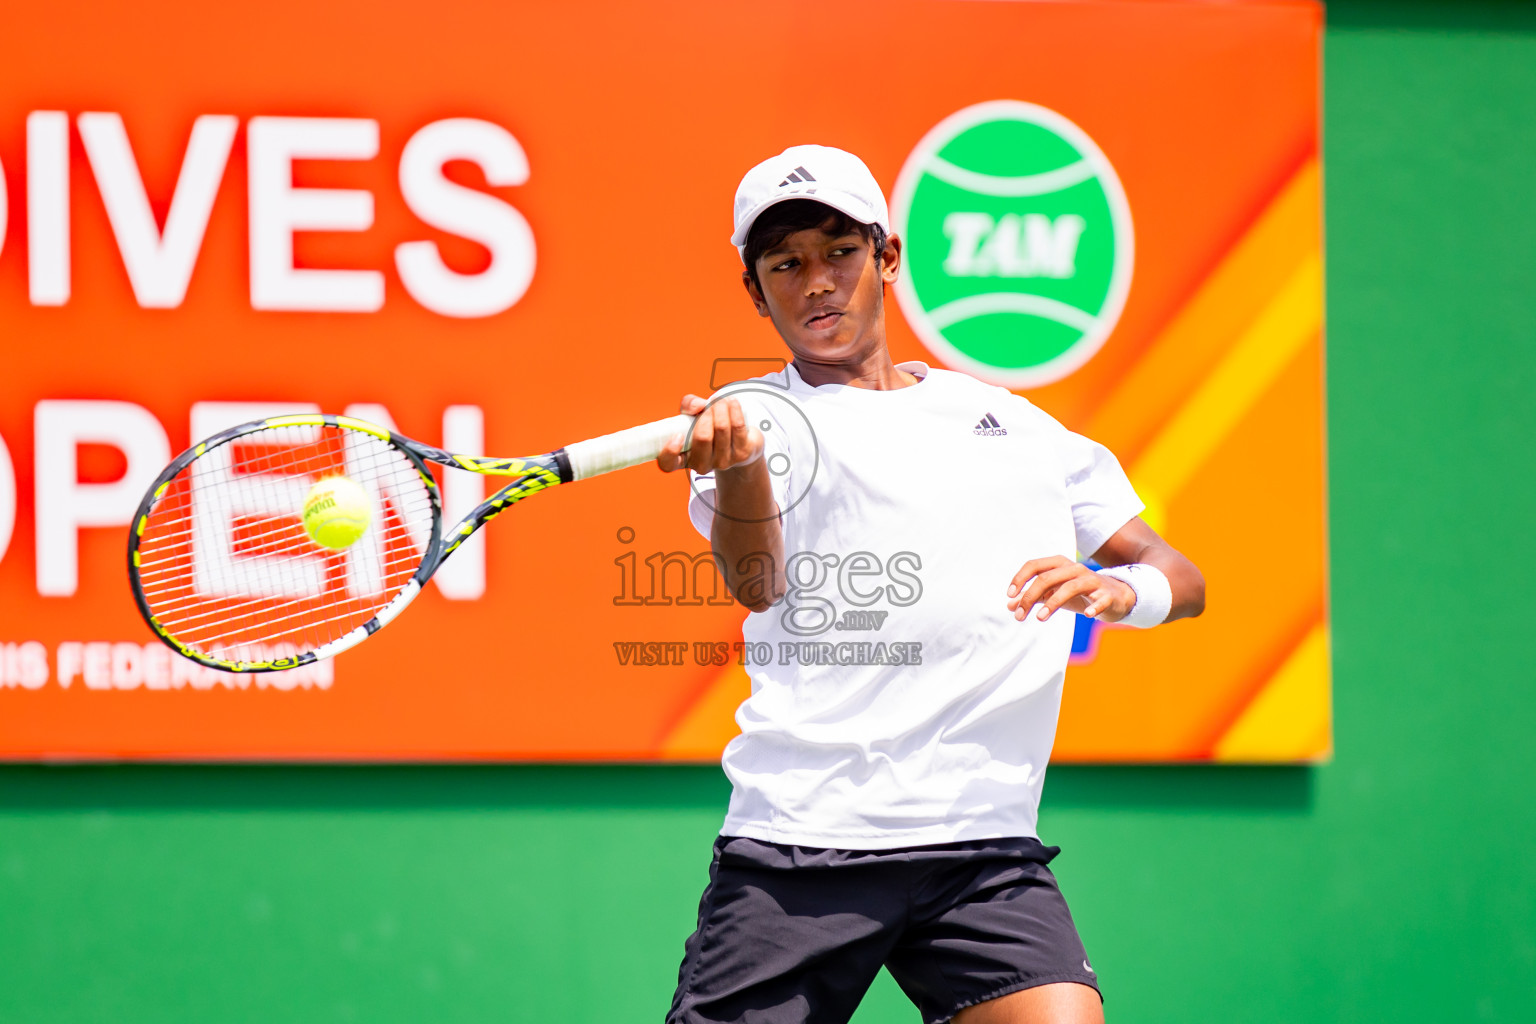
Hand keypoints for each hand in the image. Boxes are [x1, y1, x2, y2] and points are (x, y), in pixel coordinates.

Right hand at [657, 395, 763, 474]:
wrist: (741, 442)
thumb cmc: (709, 427)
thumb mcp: (693, 416)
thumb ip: (689, 405)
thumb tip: (698, 405)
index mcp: (683, 458)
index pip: (668, 464)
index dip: (670, 451)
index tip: (678, 435)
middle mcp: (701, 465)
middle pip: (703, 437)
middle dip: (707, 413)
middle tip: (709, 404)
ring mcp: (723, 462)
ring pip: (721, 428)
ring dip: (720, 407)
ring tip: (720, 400)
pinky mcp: (742, 455)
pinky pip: (737, 426)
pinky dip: (734, 409)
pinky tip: (732, 402)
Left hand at [1006, 556, 1136, 622]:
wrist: (1115, 597)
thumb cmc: (1079, 594)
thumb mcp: (1054, 594)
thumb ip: (1034, 597)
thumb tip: (1010, 605)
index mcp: (1060, 565)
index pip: (1034, 565)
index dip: (1020, 578)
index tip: (1010, 595)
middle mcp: (1075, 569)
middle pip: (1047, 578)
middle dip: (1030, 596)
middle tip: (1019, 616)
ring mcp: (1092, 580)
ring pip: (1070, 587)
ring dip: (1053, 602)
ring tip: (1040, 618)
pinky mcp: (1107, 595)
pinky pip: (1101, 599)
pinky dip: (1094, 606)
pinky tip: (1087, 615)